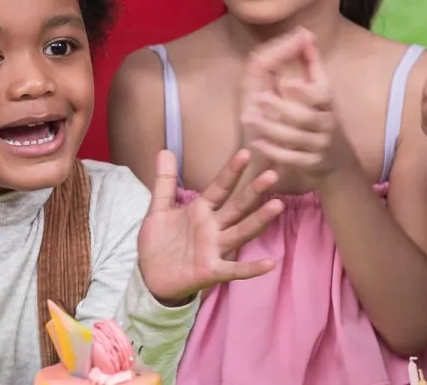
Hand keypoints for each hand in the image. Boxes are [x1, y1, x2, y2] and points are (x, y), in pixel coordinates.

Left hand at [138, 150, 284, 304]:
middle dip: (253, 191)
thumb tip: (164, 150)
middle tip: (272, 175)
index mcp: (201, 211)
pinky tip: (270, 263)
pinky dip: (251, 268)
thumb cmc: (158, 242)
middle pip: (237, 207)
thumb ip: (165, 182)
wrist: (149, 276)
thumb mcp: (159, 209)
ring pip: (240, 232)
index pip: (219, 188)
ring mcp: (214, 249)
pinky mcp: (211, 271)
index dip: (231, 172)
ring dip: (258, 220)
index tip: (246, 153)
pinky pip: (234, 270)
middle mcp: (212, 228)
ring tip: (276, 206)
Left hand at [241, 29, 360, 188]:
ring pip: (296, 138)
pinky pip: (292, 159)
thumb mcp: (321, 93)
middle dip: (281, 107)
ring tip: (250, 119)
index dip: (305, 89)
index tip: (285, 82)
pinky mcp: (311, 164)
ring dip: (271, 128)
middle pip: (306, 117)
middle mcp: (327, 124)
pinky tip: (257, 143)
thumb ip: (311, 64)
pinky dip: (274, 151)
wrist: (337, 163)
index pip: (322, 94)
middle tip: (258, 99)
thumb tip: (304, 33)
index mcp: (328, 104)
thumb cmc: (321, 119)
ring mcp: (320, 145)